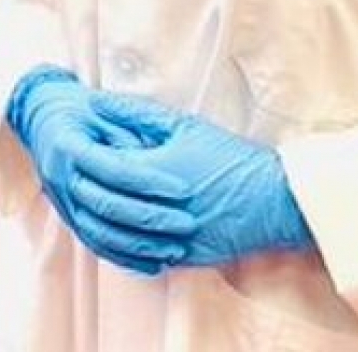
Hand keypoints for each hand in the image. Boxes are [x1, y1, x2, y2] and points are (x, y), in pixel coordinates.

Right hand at [7, 68, 194, 274]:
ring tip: (175, 250)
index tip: (183, 189)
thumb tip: (155, 158)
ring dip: (140, 246)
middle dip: (150, 218)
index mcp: (68, 145)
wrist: (41, 120)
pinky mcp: (68, 218)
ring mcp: (61, 202)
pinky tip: (154, 264)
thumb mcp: (103, 112)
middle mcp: (60, 177)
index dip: (149, 181)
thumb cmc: (80, 112)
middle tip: (187, 223)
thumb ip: (126, 133)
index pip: (113, 168)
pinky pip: (96, 245)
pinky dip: (125, 259)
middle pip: (107, 205)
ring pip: (100, 233)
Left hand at [91, 92, 313, 265]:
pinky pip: (141, 256)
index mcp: (150, 171)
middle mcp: (153, 206)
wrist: (274, 200)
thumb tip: (96, 100)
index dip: (88, 156)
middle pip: (103, 201)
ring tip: (100, 204)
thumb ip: (135, 112)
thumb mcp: (183, 126)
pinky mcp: (181, 257)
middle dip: (89, 189)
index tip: (85, 148)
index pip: (100, 166)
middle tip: (84, 178)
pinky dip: (128, 246)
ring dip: (103, 220)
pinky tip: (124, 231)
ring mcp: (166, 235)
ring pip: (117, 234)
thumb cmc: (229, 158)